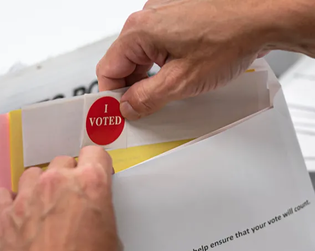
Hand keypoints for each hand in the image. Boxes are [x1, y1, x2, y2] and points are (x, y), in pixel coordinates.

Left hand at [0, 146, 121, 250]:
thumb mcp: (113, 242)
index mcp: (91, 184)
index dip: (97, 164)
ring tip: (44, 205)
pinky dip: (11, 201)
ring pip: (33, 173)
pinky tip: (18, 214)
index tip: (96, 173)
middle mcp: (58, 183)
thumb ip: (101, 216)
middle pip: (62, 161)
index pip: (95, 153)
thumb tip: (92, 216)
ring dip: (40, 185)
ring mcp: (28, 197)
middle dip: (69, 175)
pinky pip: (3, 195)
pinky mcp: (5, 216)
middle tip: (71, 197)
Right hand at [96, 0, 279, 119]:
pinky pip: (156, 50)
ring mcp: (162, 18)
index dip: (110, 97)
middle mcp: (147, 20)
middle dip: (129, 90)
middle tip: (140, 111)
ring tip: (163, 96)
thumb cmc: (229, 39)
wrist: (261, 18)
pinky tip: (172, 80)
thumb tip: (127, 107)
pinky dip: (158, 69)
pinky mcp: (175, 22)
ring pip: (140, 58)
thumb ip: (146, 98)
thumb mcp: (180, 82)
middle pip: (122, 64)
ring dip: (145, 81)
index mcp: (139, 31)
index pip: (107, 70)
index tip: (117, 113)